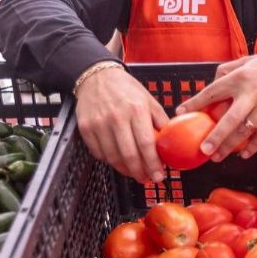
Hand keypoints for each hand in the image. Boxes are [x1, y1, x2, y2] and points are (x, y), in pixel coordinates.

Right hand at [75, 66, 168, 183]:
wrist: (97, 77)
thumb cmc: (126, 89)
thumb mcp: (148, 99)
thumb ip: (159, 120)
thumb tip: (170, 140)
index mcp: (136, 110)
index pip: (146, 143)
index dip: (153, 163)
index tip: (159, 175)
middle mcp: (117, 118)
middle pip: (129, 154)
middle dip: (140, 172)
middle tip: (147, 179)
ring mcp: (99, 124)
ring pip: (113, 157)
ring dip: (125, 170)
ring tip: (135, 173)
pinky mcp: (86, 129)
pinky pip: (99, 153)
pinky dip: (110, 161)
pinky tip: (119, 162)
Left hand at [175, 47, 256, 160]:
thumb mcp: (249, 60)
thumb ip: (229, 70)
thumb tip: (212, 84)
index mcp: (242, 77)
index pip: (213, 91)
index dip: (196, 102)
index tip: (181, 112)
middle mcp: (253, 92)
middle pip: (229, 120)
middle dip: (215, 137)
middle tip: (203, 150)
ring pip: (245, 131)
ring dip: (230, 146)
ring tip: (218, 156)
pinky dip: (253, 146)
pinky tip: (244, 154)